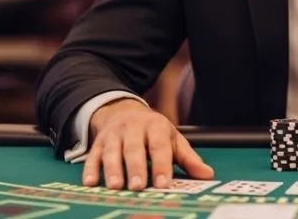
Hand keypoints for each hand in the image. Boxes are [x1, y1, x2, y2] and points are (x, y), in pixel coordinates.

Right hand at [83, 98, 213, 190]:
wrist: (124, 112)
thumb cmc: (153, 132)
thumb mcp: (172, 140)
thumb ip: (188, 159)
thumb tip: (207, 175)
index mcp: (155, 126)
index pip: (159, 146)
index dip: (161, 165)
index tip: (163, 183)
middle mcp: (133, 128)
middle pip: (134, 148)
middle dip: (135, 167)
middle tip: (137, 186)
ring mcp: (114, 134)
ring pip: (112, 151)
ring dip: (112, 169)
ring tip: (116, 186)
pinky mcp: (98, 142)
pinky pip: (93, 156)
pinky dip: (90, 169)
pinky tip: (90, 182)